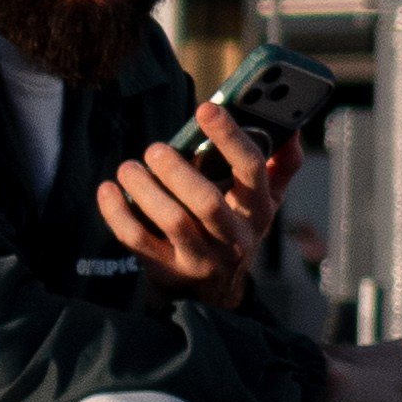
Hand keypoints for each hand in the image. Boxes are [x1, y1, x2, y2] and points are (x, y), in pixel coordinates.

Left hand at [97, 105, 301, 311]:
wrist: (216, 292)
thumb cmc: (236, 229)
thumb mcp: (264, 202)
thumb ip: (280, 165)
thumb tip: (293, 127)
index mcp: (258, 210)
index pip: (252, 169)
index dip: (230, 136)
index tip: (205, 109)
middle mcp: (233, 238)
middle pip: (207, 202)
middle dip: (177, 171)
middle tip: (154, 148)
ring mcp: (200, 259)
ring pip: (173, 222)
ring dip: (145, 190)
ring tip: (128, 167)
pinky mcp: (168, 272)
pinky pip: (139, 242)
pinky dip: (118, 214)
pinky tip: (108, 190)